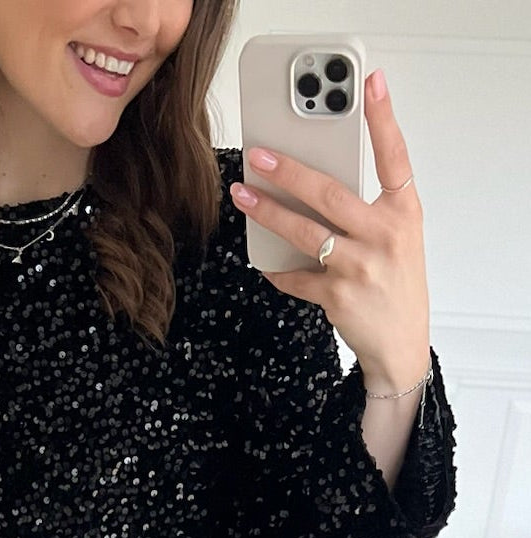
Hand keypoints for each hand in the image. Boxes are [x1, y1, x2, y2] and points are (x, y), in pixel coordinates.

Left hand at [229, 67, 430, 392]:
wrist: (400, 344)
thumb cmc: (395, 284)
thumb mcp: (397, 238)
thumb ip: (368, 209)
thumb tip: (315, 183)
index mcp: (403, 213)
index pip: (395, 157)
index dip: (383, 119)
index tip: (370, 85)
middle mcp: (384, 236)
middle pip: (330, 194)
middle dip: (289, 172)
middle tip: (259, 155)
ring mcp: (360, 267)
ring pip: (305, 232)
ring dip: (268, 213)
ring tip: (243, 196)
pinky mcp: (337, 296)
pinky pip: (295, 277)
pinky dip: (278, 269)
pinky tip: (266, 262)